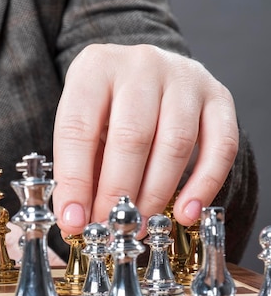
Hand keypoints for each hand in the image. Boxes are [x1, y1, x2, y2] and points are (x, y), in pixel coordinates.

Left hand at [52, 44, 237, 237]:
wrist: (143, 72)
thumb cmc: (105, 107)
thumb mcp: (81, 125)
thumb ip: (78, 167)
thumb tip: (77, 220)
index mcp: (94, 69)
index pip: (77, 129)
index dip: (74, 181)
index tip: (74, 220)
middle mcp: (140, 65)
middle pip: (131, 137)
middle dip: (118, 194)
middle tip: (110, 229)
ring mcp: (184, 77)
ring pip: (175, 144)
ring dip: (155, 194)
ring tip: (140, 226)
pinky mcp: (219, 96)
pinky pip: (221, 145)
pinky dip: (204, 185)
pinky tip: (185, 212)